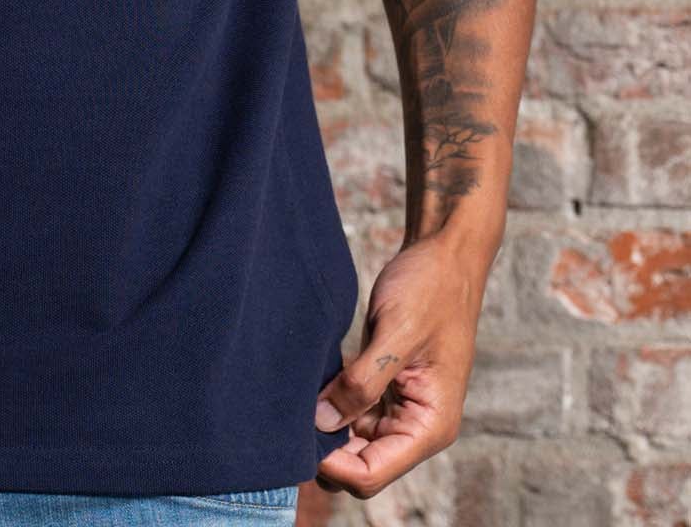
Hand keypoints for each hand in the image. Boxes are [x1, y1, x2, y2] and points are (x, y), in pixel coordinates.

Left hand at [311, 228, 490, 499]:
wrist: (444, 255)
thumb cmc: (430, 289)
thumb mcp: (394, 333)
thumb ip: (362, 382)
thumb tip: (321, 424)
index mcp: (430, 425)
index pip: (372, 474)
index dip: (333, 465)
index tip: (296, 434)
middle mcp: (417, 426)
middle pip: (360, 464)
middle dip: (324, 448)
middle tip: (285, 415)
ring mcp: (401, 408)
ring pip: (353, 441)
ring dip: (325, 425)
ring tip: (293, 396)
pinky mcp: (387, 388)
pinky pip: (353, 411)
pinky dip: (330, 403)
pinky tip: (308, 382)